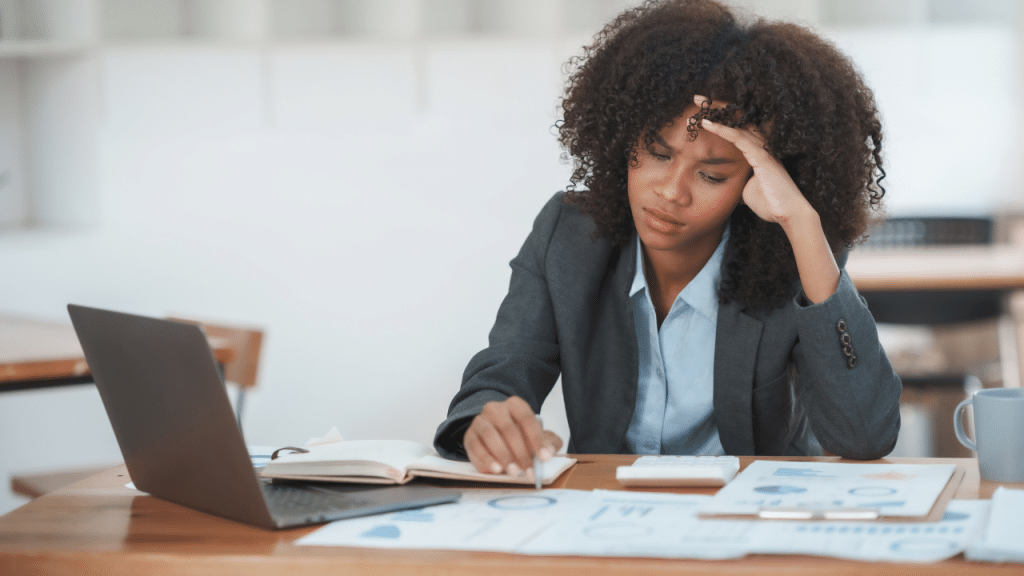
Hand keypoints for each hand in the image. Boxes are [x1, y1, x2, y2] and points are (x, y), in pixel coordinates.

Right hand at [463, 396, 562, 476]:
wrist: (496, 434)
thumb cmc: (520, 436)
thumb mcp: (537, 437)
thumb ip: (548, 443)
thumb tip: (549, 452)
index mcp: (515, 405)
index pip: (527, 419)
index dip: (536, 439)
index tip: (544, 458)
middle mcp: (495, 409)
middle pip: (509, 429)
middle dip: (521, 452)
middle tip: (529, 471)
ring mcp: (480, 421)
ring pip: (490, 436)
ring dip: (503, 456)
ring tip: (514, 472)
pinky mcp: (469, 436)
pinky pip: (475, 447)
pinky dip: (486, 459)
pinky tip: (496, 469)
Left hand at [695, 95, 838, 301]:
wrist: (788, 216)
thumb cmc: (770, 204)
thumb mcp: (746, 192)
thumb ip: (738, 182)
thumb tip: (727, 184)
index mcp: (757, 153)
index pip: (737, 130)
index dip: (720, 119)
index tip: (701, 113)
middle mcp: (761, 146)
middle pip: (737, 121)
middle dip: (717, 107)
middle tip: (698, 97)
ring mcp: (763, 150)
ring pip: (737, 125)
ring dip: (716, 114)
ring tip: (698, 103)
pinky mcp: (762, 157)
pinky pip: (739, 138)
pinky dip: (723, 129)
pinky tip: (707, 123)